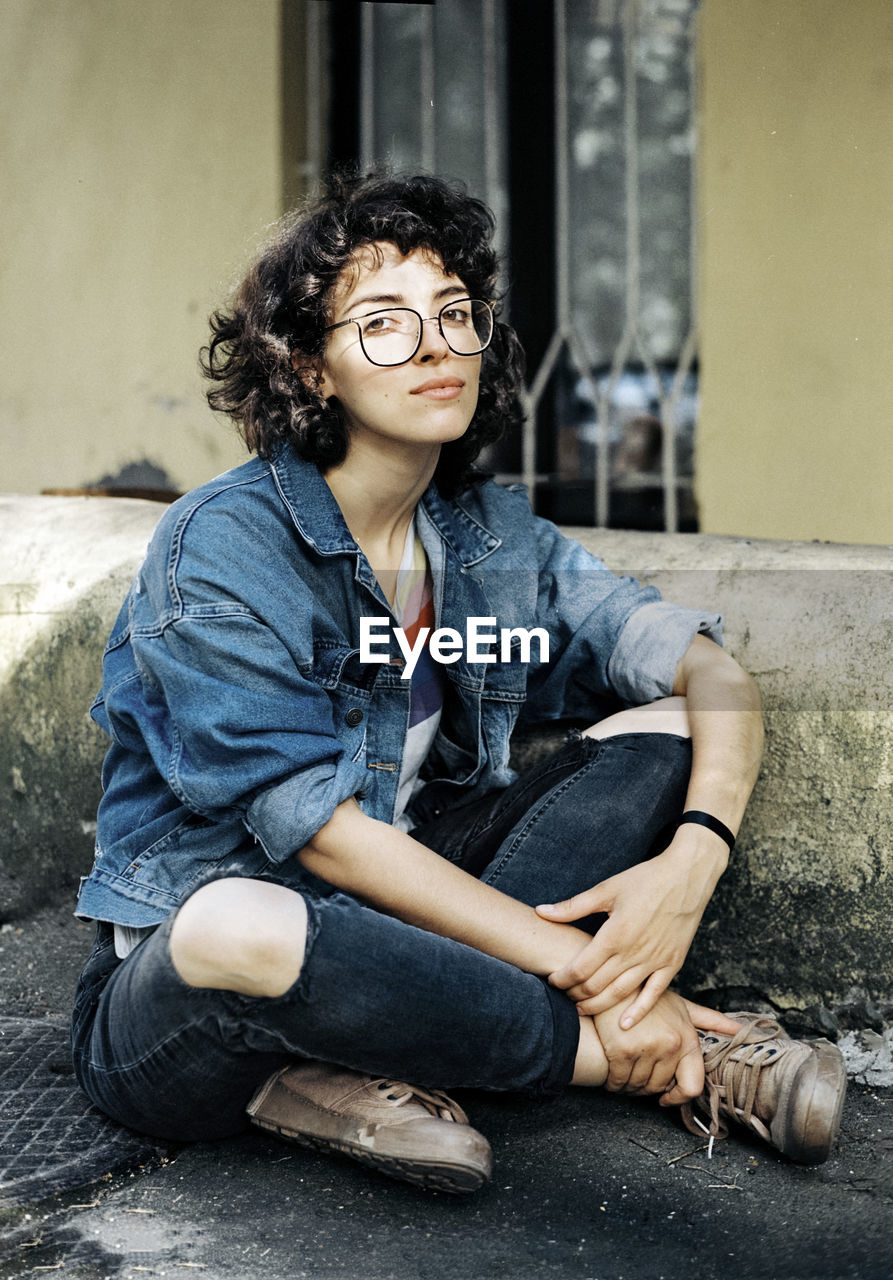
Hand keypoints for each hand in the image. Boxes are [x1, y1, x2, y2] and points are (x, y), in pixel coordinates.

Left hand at [537, 827, 727, 1026]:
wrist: (687, 876)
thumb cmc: (645, 879)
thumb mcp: (606, 889)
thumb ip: (572, 906)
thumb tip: (540, 911)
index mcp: (615, 933)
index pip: (580, 969)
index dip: (562, 980)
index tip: (552, 982)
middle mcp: (634, 951)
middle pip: (597, 986)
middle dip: (576, 994)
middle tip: (564, 997)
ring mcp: (655, 960)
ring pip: (621, 994)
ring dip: (598, 1006)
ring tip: (582, 1011)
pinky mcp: (672, 964)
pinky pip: (654, 995)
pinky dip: (638, 1012)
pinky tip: (624, 1025)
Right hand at [593, 993, 740, 1103]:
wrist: (614, 984)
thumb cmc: (649, 997)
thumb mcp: (683, 1006)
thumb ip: (712, 1021)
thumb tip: (742, 1031)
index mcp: (688, 1040)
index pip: (692, 1086)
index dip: (678, 1098)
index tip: (666, 1098)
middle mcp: (670, 1046)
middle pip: (659, 1088)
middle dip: (647, 1087)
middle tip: (637, 1073)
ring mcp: (646, 1049)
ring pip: (638, 1087)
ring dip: (629, 1086)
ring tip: (624, 1071)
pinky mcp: (621, 1050)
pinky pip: (618, 1082)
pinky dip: (613, 1082)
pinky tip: (612, 1071)